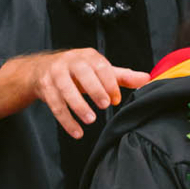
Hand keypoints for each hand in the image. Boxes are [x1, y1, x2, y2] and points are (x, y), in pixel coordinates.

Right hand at [30, 49, 148, 138]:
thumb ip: (122, 76)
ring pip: (66, 89)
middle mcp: (70, 61)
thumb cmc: (77, 72)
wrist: (42, 69)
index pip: (101, 66)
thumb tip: (147, 79)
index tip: (116, 99)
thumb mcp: (99, 71)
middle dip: (94, 89)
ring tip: (90, 120)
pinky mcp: (45, 87)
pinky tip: (77, 132)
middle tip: (105, 105)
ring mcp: (56, 74)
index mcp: (87, 56)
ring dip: (78, 106)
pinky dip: (66, 120)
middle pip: (83, 74)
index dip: (110, 82)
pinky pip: (55, 105)